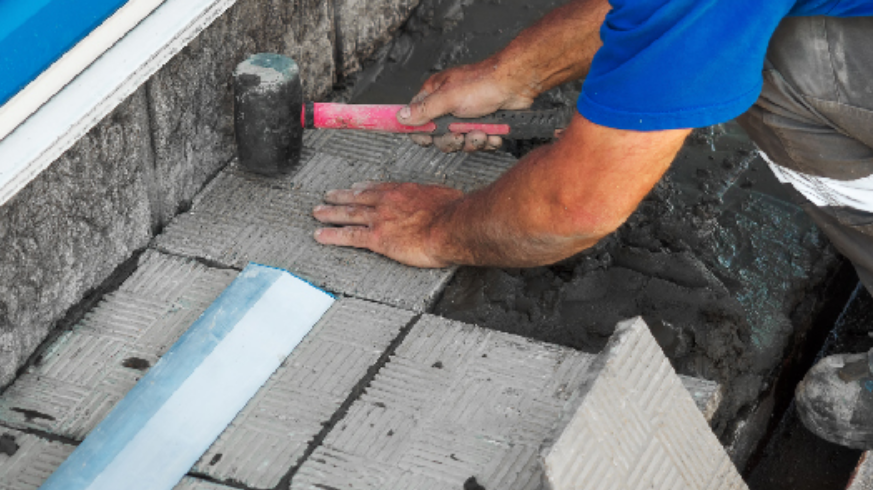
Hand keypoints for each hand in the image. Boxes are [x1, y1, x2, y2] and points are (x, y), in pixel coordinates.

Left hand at [312, 181, 463, 267]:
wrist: (452, 225)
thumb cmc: (455, 213)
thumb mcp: (444, 198)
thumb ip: (436, 201)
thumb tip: (443, 204)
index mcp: (404, 191)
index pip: (378, 188)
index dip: (363, 188)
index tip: (354, 187)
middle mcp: (387, 201)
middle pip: (358, 198)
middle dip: (340, 197)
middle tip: (327, 197)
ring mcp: (380, 219)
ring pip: (348, 214)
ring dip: (330, 213)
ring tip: (317, 213)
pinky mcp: (377, 238)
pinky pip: (349, 236)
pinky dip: (332, 235)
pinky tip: (319, 235)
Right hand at [397, 60, 535, 152]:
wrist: (516, 85)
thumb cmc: (484, 83)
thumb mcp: (448, 98)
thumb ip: (423, 110)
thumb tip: (400, 116)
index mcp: (435, 94)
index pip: (417, 118)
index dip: (421, 132)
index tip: (428, 139)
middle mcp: (449, 105)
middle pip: (439, 136)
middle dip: (452, 140)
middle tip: (460, 135)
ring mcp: (466, 115)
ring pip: (460, 141)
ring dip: (472, 141)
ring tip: (481, 133)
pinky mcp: (483, 124)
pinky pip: (478, 141)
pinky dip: (487, 141)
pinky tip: (493, 134)